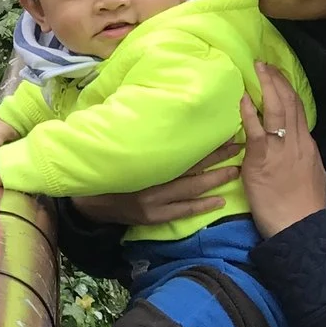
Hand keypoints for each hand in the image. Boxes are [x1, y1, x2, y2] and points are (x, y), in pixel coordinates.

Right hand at [65, 141, 240, 226]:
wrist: (87, 203)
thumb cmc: (103, 168)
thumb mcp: (117, 146)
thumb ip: (138, 135)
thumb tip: (153, 109)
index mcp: (145, 159)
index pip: (181, 148)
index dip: (203, 140)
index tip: (223, 130)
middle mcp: (151, 180)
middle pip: (191, 167)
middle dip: (217, 158)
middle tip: (239, 147)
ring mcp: (153, 202)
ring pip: (191, 189)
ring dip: (215, 180)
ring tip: (236, 171)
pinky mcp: (153, 217)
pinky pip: (182, 211)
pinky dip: (202, 206)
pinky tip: (219, 201)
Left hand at [240, 62, 325, 237]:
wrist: (300, 228)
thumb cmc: (303, 207)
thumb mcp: (313, 175)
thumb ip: (305, 157)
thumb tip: (300, 144)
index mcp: (308, 146)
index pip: (299, 109)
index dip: (289, 89)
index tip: (279, 75)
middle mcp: (297, 143)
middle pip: (290, 103)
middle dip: (278, 80)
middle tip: (265, 65)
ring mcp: (280, 150)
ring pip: (277, 110)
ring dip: (266, 87)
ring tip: (257, 70)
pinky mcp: (262, 161)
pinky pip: (257, 131)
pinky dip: (251, 113)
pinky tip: (245, 99)